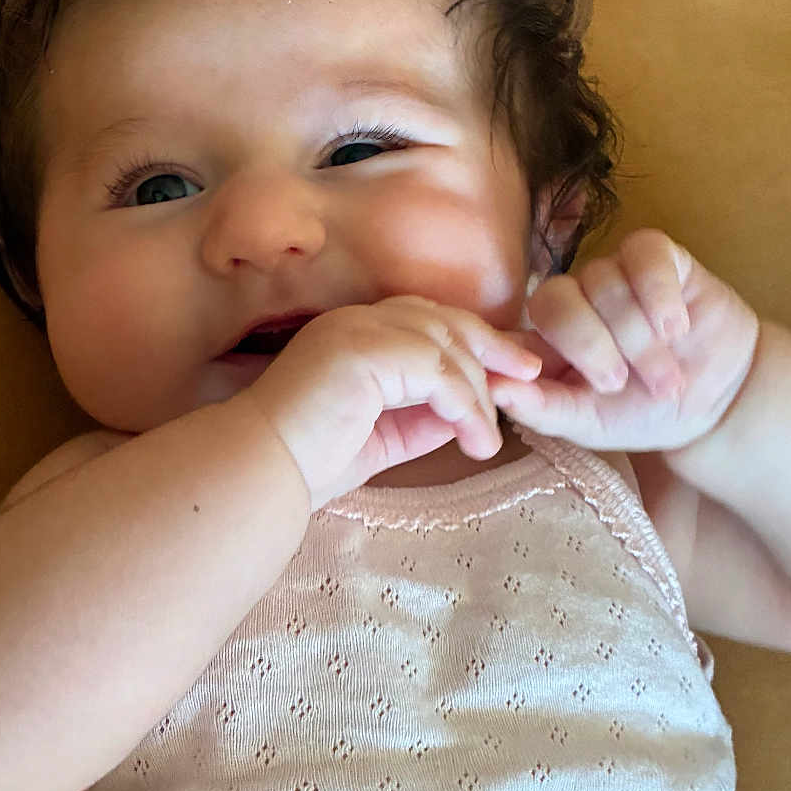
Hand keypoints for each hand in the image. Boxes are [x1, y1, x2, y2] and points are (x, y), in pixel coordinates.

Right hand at [242, 296, 542, 510]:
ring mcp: (359, 330)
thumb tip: (471, 412)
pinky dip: (466, 406)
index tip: (513, 368)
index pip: (428, 320)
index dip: (475, 340)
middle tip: (531, 377)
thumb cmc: (308, 461)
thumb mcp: (383, 436)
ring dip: (479, 395)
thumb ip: (423, 417)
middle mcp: (357, 319)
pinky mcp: (365, 351)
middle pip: (445, 320)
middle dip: (493, 347)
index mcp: (355, 332)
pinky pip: (438, 371)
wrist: (259, 471)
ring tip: (487, 442)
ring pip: (448, 347)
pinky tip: (475, 441)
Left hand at [492, 227, 759, 451]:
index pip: (514, 332)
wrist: (717, 401)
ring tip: (666, 376)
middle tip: (620, 384)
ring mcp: (611, 274)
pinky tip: (677, 327)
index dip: (529, 355)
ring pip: (604, 283)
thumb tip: (496, 392)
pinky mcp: (655, 256)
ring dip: (637, 336)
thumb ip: (543, 409)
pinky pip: (643, 254)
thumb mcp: (590, 424)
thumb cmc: (644, 414)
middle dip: (590, 346)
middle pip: (555, 300)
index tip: (557, 384)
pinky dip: (658, 293)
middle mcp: (571, 301)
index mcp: (544, 342)